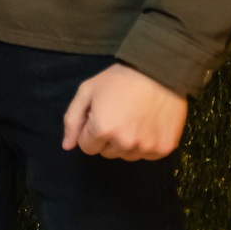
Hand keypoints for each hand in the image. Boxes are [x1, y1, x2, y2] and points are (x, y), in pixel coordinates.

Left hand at [62, 63, 187, 159]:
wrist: (158, 73)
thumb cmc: (119, 80)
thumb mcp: (87, 91)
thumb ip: (72, 120)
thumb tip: (66, 146)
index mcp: (102, 129)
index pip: (86, 147)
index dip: (90, 131)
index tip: (99, 116)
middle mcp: (124, 143)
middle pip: (106, 153)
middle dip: (107, 138)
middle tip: (117, 115)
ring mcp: (146, 148)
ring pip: (126, 155)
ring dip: (125, 143)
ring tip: (133, 119)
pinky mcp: (164, 149)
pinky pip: (147, 156)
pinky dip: (144, 144)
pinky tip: (147, 124)